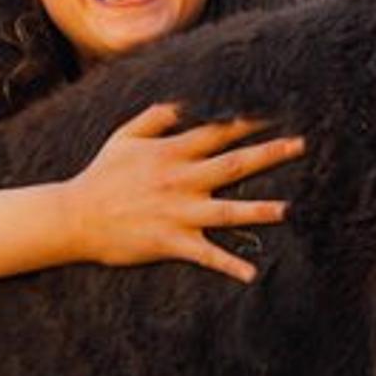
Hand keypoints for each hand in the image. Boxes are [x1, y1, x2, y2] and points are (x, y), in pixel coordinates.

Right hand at [62, 104, 306, 282]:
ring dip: (259, 210)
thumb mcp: (125, 136)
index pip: (218, 131)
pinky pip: (205, 255)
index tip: (278, 110)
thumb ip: (157, 116)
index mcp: (171, 152)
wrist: (74, 217)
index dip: (249, 120)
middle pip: (233, 164)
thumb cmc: (102, 175)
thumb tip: (186, 101)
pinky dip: (228, 265)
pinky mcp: (171, 242)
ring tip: (289, 210)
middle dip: (268, 154)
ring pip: (227, 211)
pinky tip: (252, 274)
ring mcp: (177, 213)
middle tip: (301, 145)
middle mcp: (180, 180)